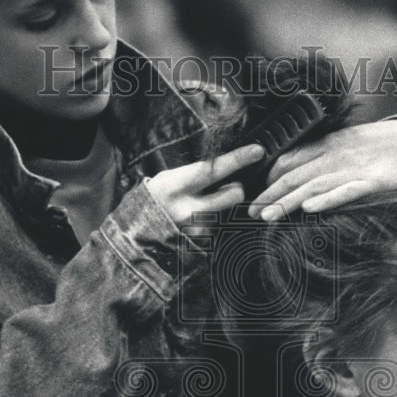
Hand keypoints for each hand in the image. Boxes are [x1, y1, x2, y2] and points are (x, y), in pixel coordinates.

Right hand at [146, 143, 264, 225]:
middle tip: (227, 187)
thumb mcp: (170, 179)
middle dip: (236, 188)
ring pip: (228, 211)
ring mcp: (198, 230)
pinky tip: (198, 223)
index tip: (257, 151)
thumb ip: (195, 174)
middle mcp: (189, 210)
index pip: (213, 169)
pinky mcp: (203, 245)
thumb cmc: (156, 200)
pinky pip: (220, 228)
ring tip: (201, 209)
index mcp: (177, 186)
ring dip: (222, 208)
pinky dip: (215, 223)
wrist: (139, 233)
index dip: (238, 159)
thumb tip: (224, 164)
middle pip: (234, 194)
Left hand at [247, 119, 396, 220]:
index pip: (288, 162)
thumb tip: (287, 172)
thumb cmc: (377, 148)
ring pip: (313, 186)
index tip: (250, 197)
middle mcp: (334, 156)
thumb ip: (317, 158)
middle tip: (249, 212)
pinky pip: (346, 192)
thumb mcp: (342, 147)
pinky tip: (309, 208)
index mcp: (325, 146)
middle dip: (270, 195)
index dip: (267, 180)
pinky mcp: (372, 182)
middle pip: (295, 176)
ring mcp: (352, 169)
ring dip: (288, 201)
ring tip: (268, 216)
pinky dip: (327, 199)